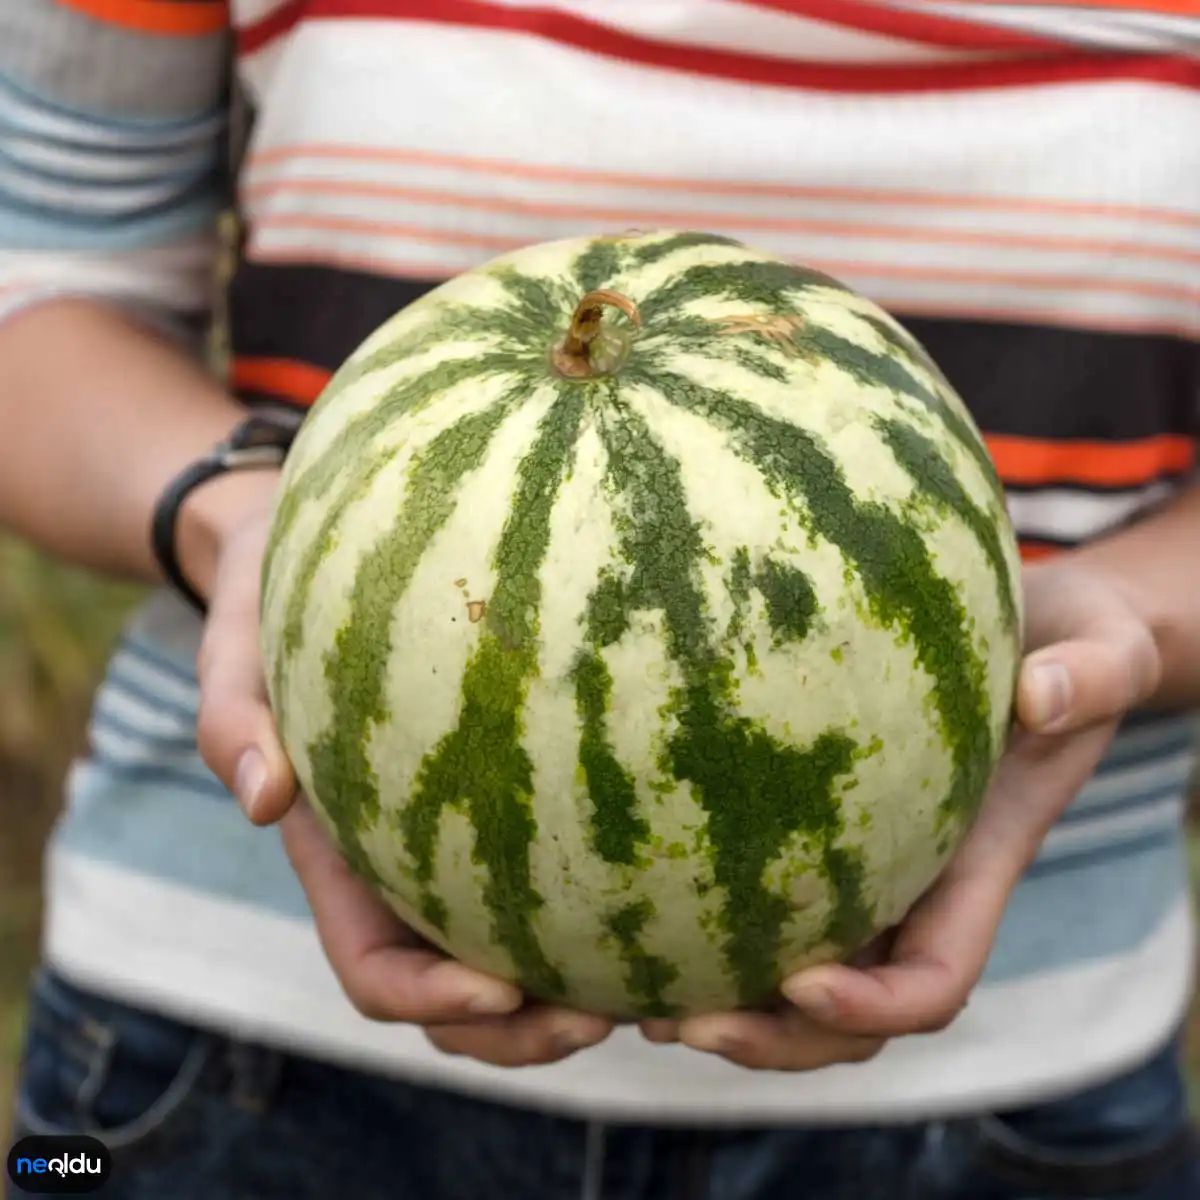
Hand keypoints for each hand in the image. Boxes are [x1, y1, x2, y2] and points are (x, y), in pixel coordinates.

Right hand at [195, 507, 612, 1065]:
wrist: (315, 564)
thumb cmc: (273, 605)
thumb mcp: (235, 646)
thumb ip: (233, 717)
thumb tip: (264, 800)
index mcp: (341, 862)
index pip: (378, 970)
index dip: (431, 1001)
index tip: (500, 990)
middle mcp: (404, 873)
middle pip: (458, 999)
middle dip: (522, 1031)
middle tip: (606, 1017)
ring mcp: (460, 849)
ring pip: (517, 960)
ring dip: (575, 994)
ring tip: (655, 988)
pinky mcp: (513, 803)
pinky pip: (557, 879)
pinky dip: (602, 912)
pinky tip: (670, 889)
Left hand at [641, 559, 1162, 1068]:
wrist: (1047, 638)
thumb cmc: (1072, 648)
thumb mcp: (1099, 650)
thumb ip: (1090, 676)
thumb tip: (1041, 697)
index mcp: (974, 872)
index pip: (932, 981)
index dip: (871, 1005)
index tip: (799, 983)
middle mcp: (916, 892)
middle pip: (851, 1017)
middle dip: (773, 1038)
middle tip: (679, 1024)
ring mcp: (871, 875)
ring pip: (801, 985)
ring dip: (728, 1010)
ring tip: (641, 1007)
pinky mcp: (826, 838)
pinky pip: (769, 908)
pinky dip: (710, 933)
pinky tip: (638, 914)